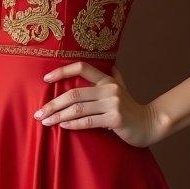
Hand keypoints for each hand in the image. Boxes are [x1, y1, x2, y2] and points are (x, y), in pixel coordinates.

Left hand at [34, 61, 163, 146]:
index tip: (45, 79)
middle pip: (74, 93)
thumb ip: (114, 77)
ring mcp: (113, 104)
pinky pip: (88, 121)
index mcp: (107, 80)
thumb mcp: (122, 88)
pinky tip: (62, 126)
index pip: (82, 67)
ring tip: (45, 122)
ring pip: (78, 108)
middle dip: (53, 104)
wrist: (150, 124)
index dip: (62, 71)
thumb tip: (111, 63)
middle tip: (39, 113)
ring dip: (58, 116)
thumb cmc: (131, 108)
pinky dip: (73, 124)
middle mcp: (109, 89)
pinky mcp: (115, 119)